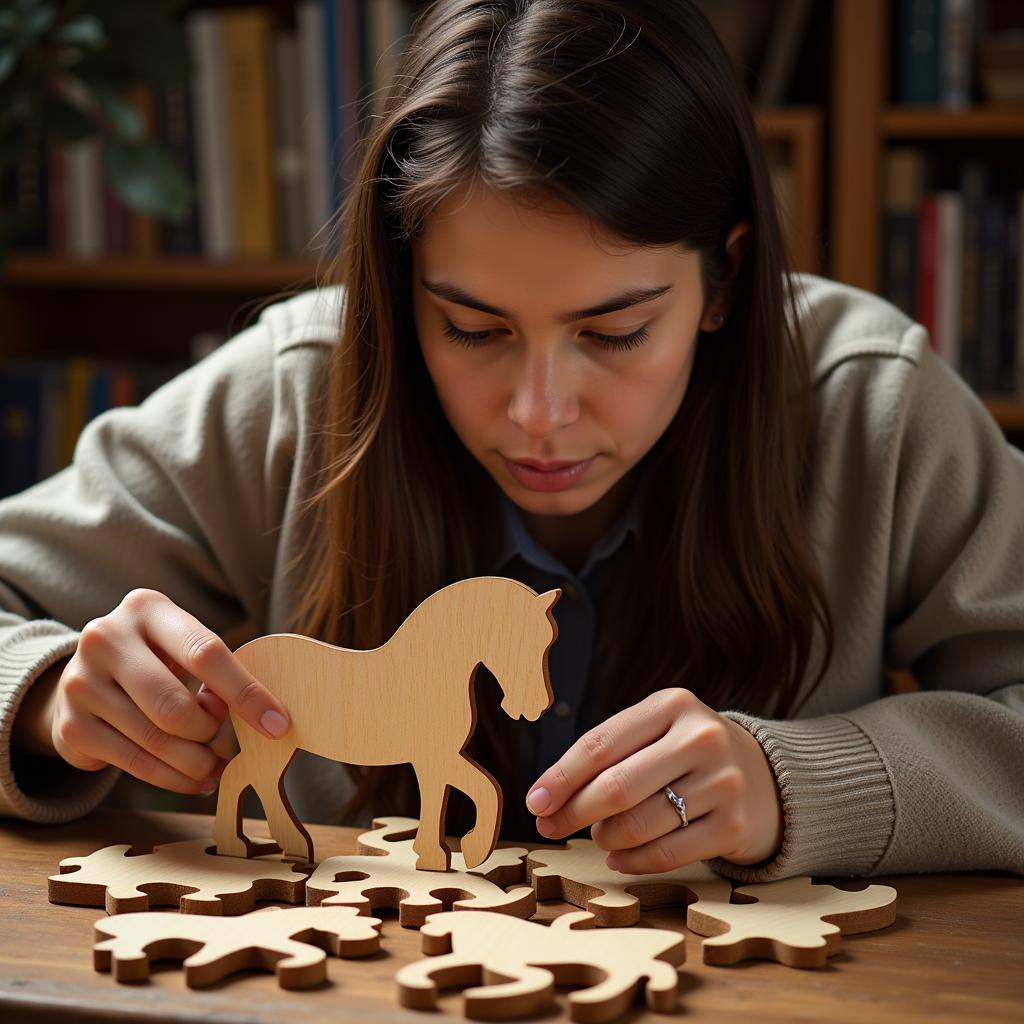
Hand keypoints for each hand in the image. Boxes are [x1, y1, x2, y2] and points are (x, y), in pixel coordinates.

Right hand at [39, 589, 289, 794]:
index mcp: (146, 608)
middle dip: (210, 732)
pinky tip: (194, 780)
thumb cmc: (155, 659)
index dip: (246, 692)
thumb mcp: (180, 645)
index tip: (277, 723)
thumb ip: (216, 669)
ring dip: (196, 762)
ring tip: (214, 766)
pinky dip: (173, 779)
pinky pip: (135, 763)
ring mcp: (82, 683)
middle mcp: (106, 639)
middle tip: (226, 744)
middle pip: (175, 706)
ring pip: (156, 740)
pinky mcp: (71, 726)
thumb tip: (261, 715)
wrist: (84, 677)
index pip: (205, 652)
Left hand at [525, 688, 782, 872]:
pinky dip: (631, 861)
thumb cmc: (686, 753)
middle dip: (574, 812)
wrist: (765, 775)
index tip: (534, 802)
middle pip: (616, 786)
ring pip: (638, 824)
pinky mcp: (735, 825)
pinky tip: (617, 857)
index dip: (560, 776)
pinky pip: (666, 854)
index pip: (601, 744)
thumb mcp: (656, 731)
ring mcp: (723, 782)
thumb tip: (547, 797)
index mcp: (672, 704)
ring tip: (599, 835)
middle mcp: (701, 737)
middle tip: (550, 826)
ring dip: (605, 837)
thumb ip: (608, 753)